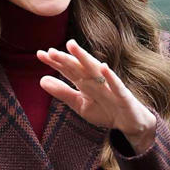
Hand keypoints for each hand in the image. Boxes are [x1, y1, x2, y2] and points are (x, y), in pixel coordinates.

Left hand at [37, 39, 156, 153]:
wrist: (129, 123)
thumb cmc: (105, 110)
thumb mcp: (80, 104)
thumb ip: (62, 92)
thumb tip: (41, 79)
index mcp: (85, 82)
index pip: (68, 70)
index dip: (55, 62)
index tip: (40, 54)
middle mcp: (96, 80)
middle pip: (78, 67)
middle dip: (66, 58)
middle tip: (51, 51)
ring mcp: (110, 86)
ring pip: (95, 70)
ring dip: (84, 58)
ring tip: (72, 46)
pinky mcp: (123, 95)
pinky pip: (116, 85)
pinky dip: (110, 77)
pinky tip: (103, 67)